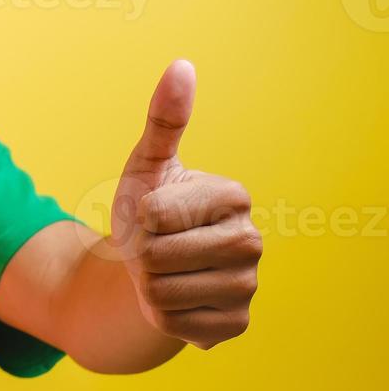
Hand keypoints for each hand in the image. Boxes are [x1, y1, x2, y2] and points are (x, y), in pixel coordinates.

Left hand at [110, 60, 262, 349]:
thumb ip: (164, 118)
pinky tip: (175, 300)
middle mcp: (252, 241)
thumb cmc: (149, 209)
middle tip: (152, 247)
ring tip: (161, 272)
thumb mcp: (147, 164)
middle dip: (138, 254)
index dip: (137, 217)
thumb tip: (182, 65)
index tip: (151, 214)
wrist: (152, 267)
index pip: (155, 215)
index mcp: (234, 196)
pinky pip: (175, 325)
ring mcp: (249, 286)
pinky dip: (160, 315)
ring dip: (145, 285)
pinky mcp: (236, 325)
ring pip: (161, 294)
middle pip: (157, 257)